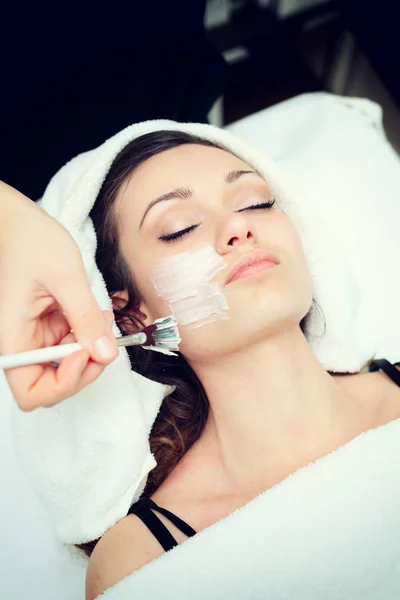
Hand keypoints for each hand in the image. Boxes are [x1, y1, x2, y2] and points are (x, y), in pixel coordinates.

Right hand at [0, 181, 118, 410]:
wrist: (16, 219)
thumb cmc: (30, 239)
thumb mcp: (65, 276)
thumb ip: (86, 318)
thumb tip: (106, 354)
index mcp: (13, 337)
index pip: (31, 393)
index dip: (63, 384)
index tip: (84, 353)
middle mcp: (21, 343)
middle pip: (51, 386)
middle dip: (83, 370)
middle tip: (104, 341)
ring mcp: (35, 336)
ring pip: (65, 367)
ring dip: (90, 351)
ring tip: (102, 320)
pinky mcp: (46, 327)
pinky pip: (70, 345)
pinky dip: (88, 336)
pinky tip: (97, 316)